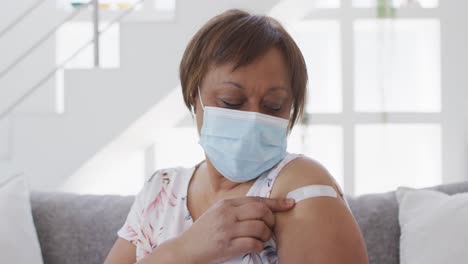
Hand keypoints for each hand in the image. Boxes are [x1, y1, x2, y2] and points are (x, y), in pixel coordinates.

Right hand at [178, 196, 294, 263]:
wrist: (185, 249)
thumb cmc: (204, 232)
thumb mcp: (218, 213)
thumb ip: (236, 209)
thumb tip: (263, 209)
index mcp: (226, 203)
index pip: (257, 199)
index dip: (276, 202)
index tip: (290, 204)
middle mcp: (227, 213)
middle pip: (261, 211)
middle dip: (271, 220)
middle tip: (269, 228)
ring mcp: (226, 230)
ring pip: (260, 228)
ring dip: (266, 235)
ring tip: (261, 239)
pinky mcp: (226, 246)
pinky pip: (253, 244)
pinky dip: (258, 246)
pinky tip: (254, 246)